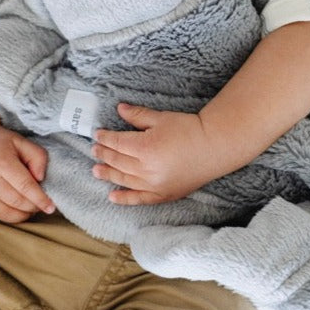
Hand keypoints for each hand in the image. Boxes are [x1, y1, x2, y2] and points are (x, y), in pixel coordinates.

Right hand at [0, 123, 54, 222]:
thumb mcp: (21, 141)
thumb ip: (38, 157)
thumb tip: (40, 179)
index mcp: (1, 161)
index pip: (26, 187)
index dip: (40, 199)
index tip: (51, 207)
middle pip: (16, 202)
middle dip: (32, 207)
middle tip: (40, 205)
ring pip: (3, 214)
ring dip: (20, 215)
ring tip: (28, 208)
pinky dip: (4, 214)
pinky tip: (10, 205)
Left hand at [92, 103, 221, 204]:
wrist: (215, 146)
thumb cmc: (189, 129)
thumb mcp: (161, 118)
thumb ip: (138, 115)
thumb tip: (120, 109)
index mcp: (145, 148)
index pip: (117, 143)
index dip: (105, 138)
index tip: (98, 134)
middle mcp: (147, 169)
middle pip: (118, 161)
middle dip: (104, 154)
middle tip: (94, 150)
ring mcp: (155, 185)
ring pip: (124, 180)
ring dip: (108, 174)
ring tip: (96, 170)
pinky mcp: (164, 194)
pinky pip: (139, 199)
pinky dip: (125, 199)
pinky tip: (112, 196)